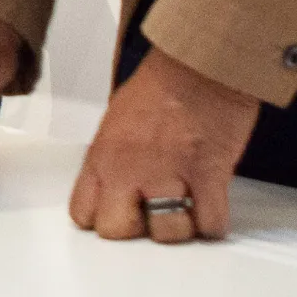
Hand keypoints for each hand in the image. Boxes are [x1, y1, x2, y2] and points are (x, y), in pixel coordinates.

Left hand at [69, 47, 260, 242]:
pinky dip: (213, 223)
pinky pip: (209, 224)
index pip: (83, 212)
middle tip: (150, 213)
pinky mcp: (208, 176)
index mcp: (104, 153)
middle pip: (119, 231)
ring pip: (168, 233)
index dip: (102, 218)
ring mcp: (169, 174)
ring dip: (179, 226)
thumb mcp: (117, 117)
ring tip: (185, 207)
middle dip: (137, 228)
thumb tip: (114, 184)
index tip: (117, 213)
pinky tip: (210, 206)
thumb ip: (112, 156)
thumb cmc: (162, 82)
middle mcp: (131, 168)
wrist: (201, 63)